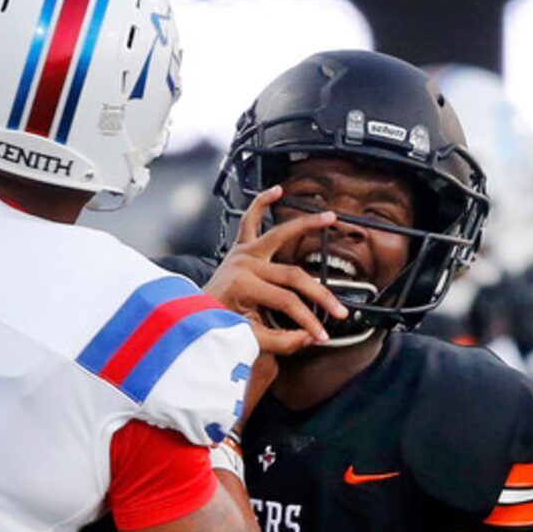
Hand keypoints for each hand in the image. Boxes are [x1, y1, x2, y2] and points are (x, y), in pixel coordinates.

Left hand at [203, 187, 351, 357]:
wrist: (193, 315)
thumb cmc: (215, 324)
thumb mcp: (247, 338)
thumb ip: (279, 340)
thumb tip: (308, 338)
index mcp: (244, 285)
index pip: (287, 302)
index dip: (308, 320)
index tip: (321, 335)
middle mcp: (244, 264)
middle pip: (293, 274)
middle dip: (319, 294)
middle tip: (338, 309)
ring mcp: (242, 252)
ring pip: (278, 233)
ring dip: (305, 224)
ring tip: (328, 217)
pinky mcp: (240, 247)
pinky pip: (250, 219)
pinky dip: (262, 203)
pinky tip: (277, 191)